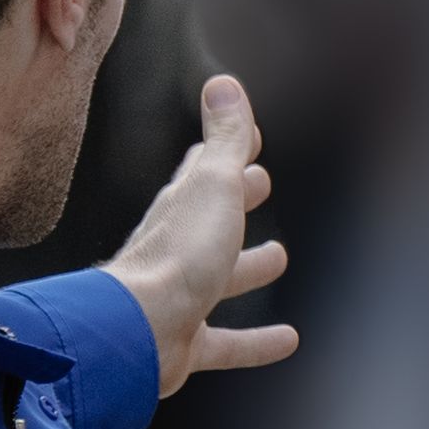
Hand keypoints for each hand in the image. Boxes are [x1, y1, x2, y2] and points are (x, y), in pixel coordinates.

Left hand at [106, 76, 295, 389]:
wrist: (139, 329)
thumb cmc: (177, 256)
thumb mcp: (213, 186)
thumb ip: (224, 140)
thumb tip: (224, 86)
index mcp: (183, 208)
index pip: (207, 169)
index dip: (230, 150)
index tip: (252, 137)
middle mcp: (178, 250)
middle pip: (212, 219)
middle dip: (236, 200)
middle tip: (260, 186)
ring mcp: (180, 297)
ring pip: (220, 278)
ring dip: (248, 267)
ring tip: (277, 258)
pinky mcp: (187, 343)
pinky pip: (228, 342)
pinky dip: (257, 342)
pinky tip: (288, 340)